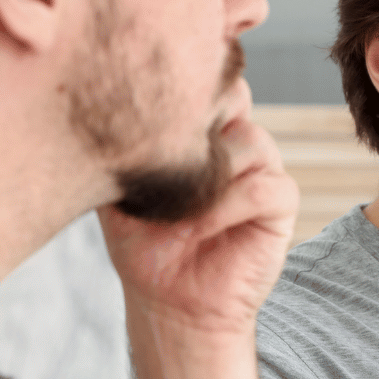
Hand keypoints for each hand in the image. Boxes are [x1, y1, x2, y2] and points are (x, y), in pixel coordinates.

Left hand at [99, 78, 298, 339]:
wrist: (168, 303)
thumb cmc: (142, 243)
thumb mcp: (118, 185)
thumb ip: (119, 141)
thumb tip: (98, 97)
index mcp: (199, 127)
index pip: (200, 75)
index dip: (178, 90)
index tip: (145, 123)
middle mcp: (234, 138)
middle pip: (232, 94)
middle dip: (200, 124)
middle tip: (167, 161)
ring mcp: (261, 167)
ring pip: (250, 140)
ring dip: (211, 175)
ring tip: (179, 210)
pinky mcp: (280, 203)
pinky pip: (265, 185)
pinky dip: (229, 205)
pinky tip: (200, 228)